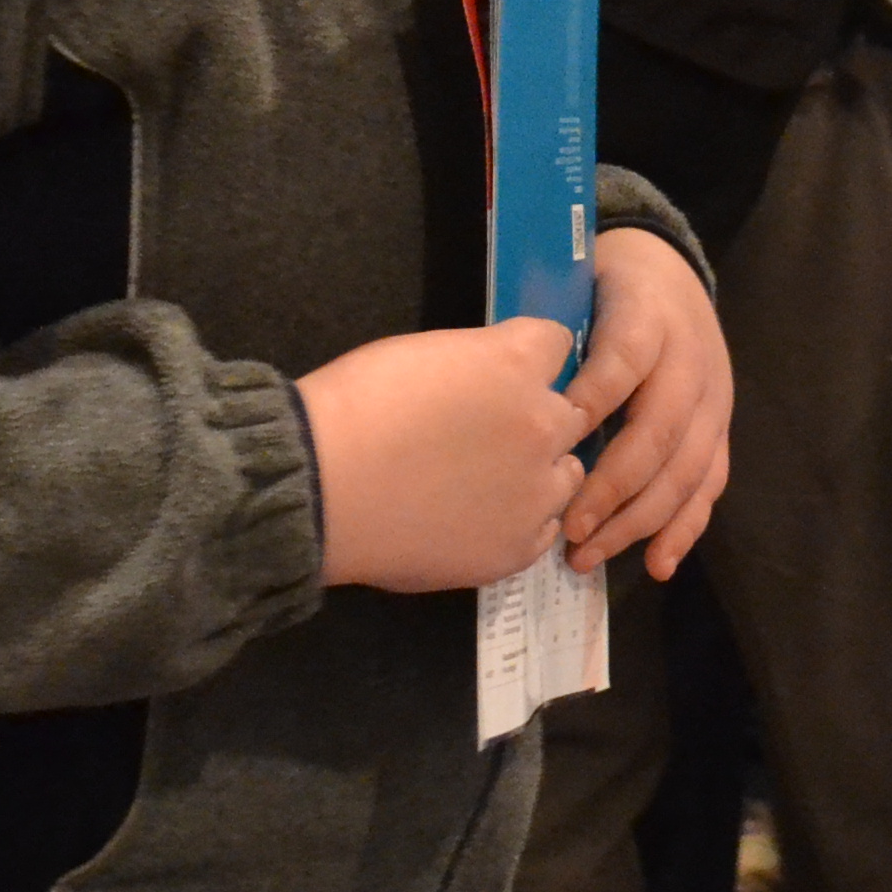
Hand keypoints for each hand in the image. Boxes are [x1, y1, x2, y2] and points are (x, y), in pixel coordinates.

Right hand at [295, 314, 587, 591]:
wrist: (320, 490)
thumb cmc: (356, 408)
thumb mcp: (426, 353)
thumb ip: (480, 362)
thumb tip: (495, 379)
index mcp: (517, 365)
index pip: (557, 344)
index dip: (530, 358)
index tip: (506, 374)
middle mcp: (543, 426)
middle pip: (571, 414)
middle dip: (539, 419)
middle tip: (490, 436)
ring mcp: (536, 493)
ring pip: (567, 475)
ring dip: (539, 473)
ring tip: (486, 484)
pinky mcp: (517, 547)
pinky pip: (543, 528)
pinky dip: (520, 522)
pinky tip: (479, 519)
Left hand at [553, 228, 727, 580]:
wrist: (669, 271)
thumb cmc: (602, 289)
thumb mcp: (575, 292)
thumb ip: (551, 337)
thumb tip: (504, 395)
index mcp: (648, 318)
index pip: (623, 361)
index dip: (591, 401)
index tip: (549, 440)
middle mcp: (691, 361)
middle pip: (659, 431)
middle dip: (612, 487)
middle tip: (568, 528)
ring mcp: (713, 400)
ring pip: (686, 469)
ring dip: (639, 520)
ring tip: (591, 554)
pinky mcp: (720, 429)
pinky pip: (708, 484)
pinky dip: (684, 528)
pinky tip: (657, 565)